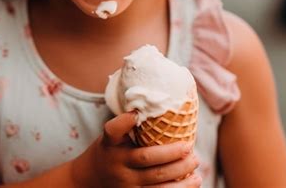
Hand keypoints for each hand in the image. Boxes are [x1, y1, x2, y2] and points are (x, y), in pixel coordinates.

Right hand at [71, 112, 200, 186]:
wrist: (90, 179)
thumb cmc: (109, 151)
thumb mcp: (111, 136)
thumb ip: (126, 125)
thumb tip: (156, 105)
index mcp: (110, 144)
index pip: (113, 130)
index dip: (124, 121)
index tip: (136, 113)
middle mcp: (117, 165)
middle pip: (147, 159)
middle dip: (172, 153)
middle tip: (190, 147)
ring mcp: (126, 186)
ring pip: (157, 183)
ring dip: (180, 174)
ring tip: (195, 164)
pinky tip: (192, 182)